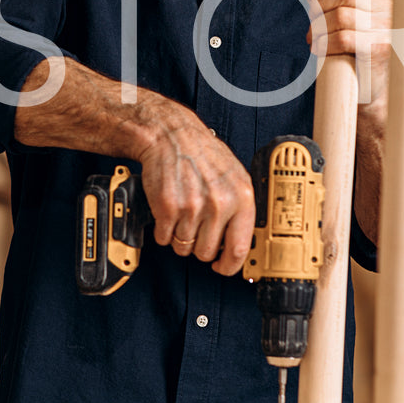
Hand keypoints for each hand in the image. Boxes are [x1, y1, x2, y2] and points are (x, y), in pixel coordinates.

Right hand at [131, 97, 255, 275]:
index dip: (228, 265)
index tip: (221, 267)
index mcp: (241, 197)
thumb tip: (239, 242)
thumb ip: (239, 208)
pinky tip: (168, 212)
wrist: (170, 135)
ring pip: (183, 247)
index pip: (239, 249)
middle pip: (206, 252)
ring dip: (179, 236)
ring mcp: (192, 207)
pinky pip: (163, 238)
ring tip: (181, 214)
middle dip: (198, 245)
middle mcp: (219, 204)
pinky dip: (162, 230)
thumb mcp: (234, 176)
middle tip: (195, 228)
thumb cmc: (201, 153)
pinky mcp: (167, 208)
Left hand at [295, 0, 392, 120]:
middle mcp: (392, 7)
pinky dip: (324, 43)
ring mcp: (389, 28)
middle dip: (319, 6)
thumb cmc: (357, 47)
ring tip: (313, 39)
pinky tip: (319, 49)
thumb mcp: (340, 16)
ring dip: (318, 28)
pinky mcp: (381, 50)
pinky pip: (344, 39)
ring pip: (340, 15)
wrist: (375, 87)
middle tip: (312, 23)